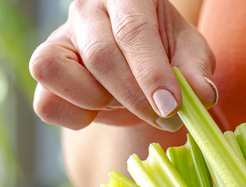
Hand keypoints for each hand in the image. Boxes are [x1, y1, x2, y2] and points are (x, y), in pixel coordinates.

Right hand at [29, 0, 216, 130]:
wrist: (133, 64)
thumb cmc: (162, 53)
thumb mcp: (188, 55)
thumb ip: (196, 72)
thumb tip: (200, 95)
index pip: (133, 30)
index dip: (152, 73)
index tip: (171, 107)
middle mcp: (86, 9)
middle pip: (100, 56)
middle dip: (134, 97)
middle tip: (164, 117)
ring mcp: (58, 38)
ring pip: (57, 73)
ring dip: (97, 102)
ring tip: (123, 102)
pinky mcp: (44, 71)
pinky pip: (46, 103)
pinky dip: (75, 118)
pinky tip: (99, 110)